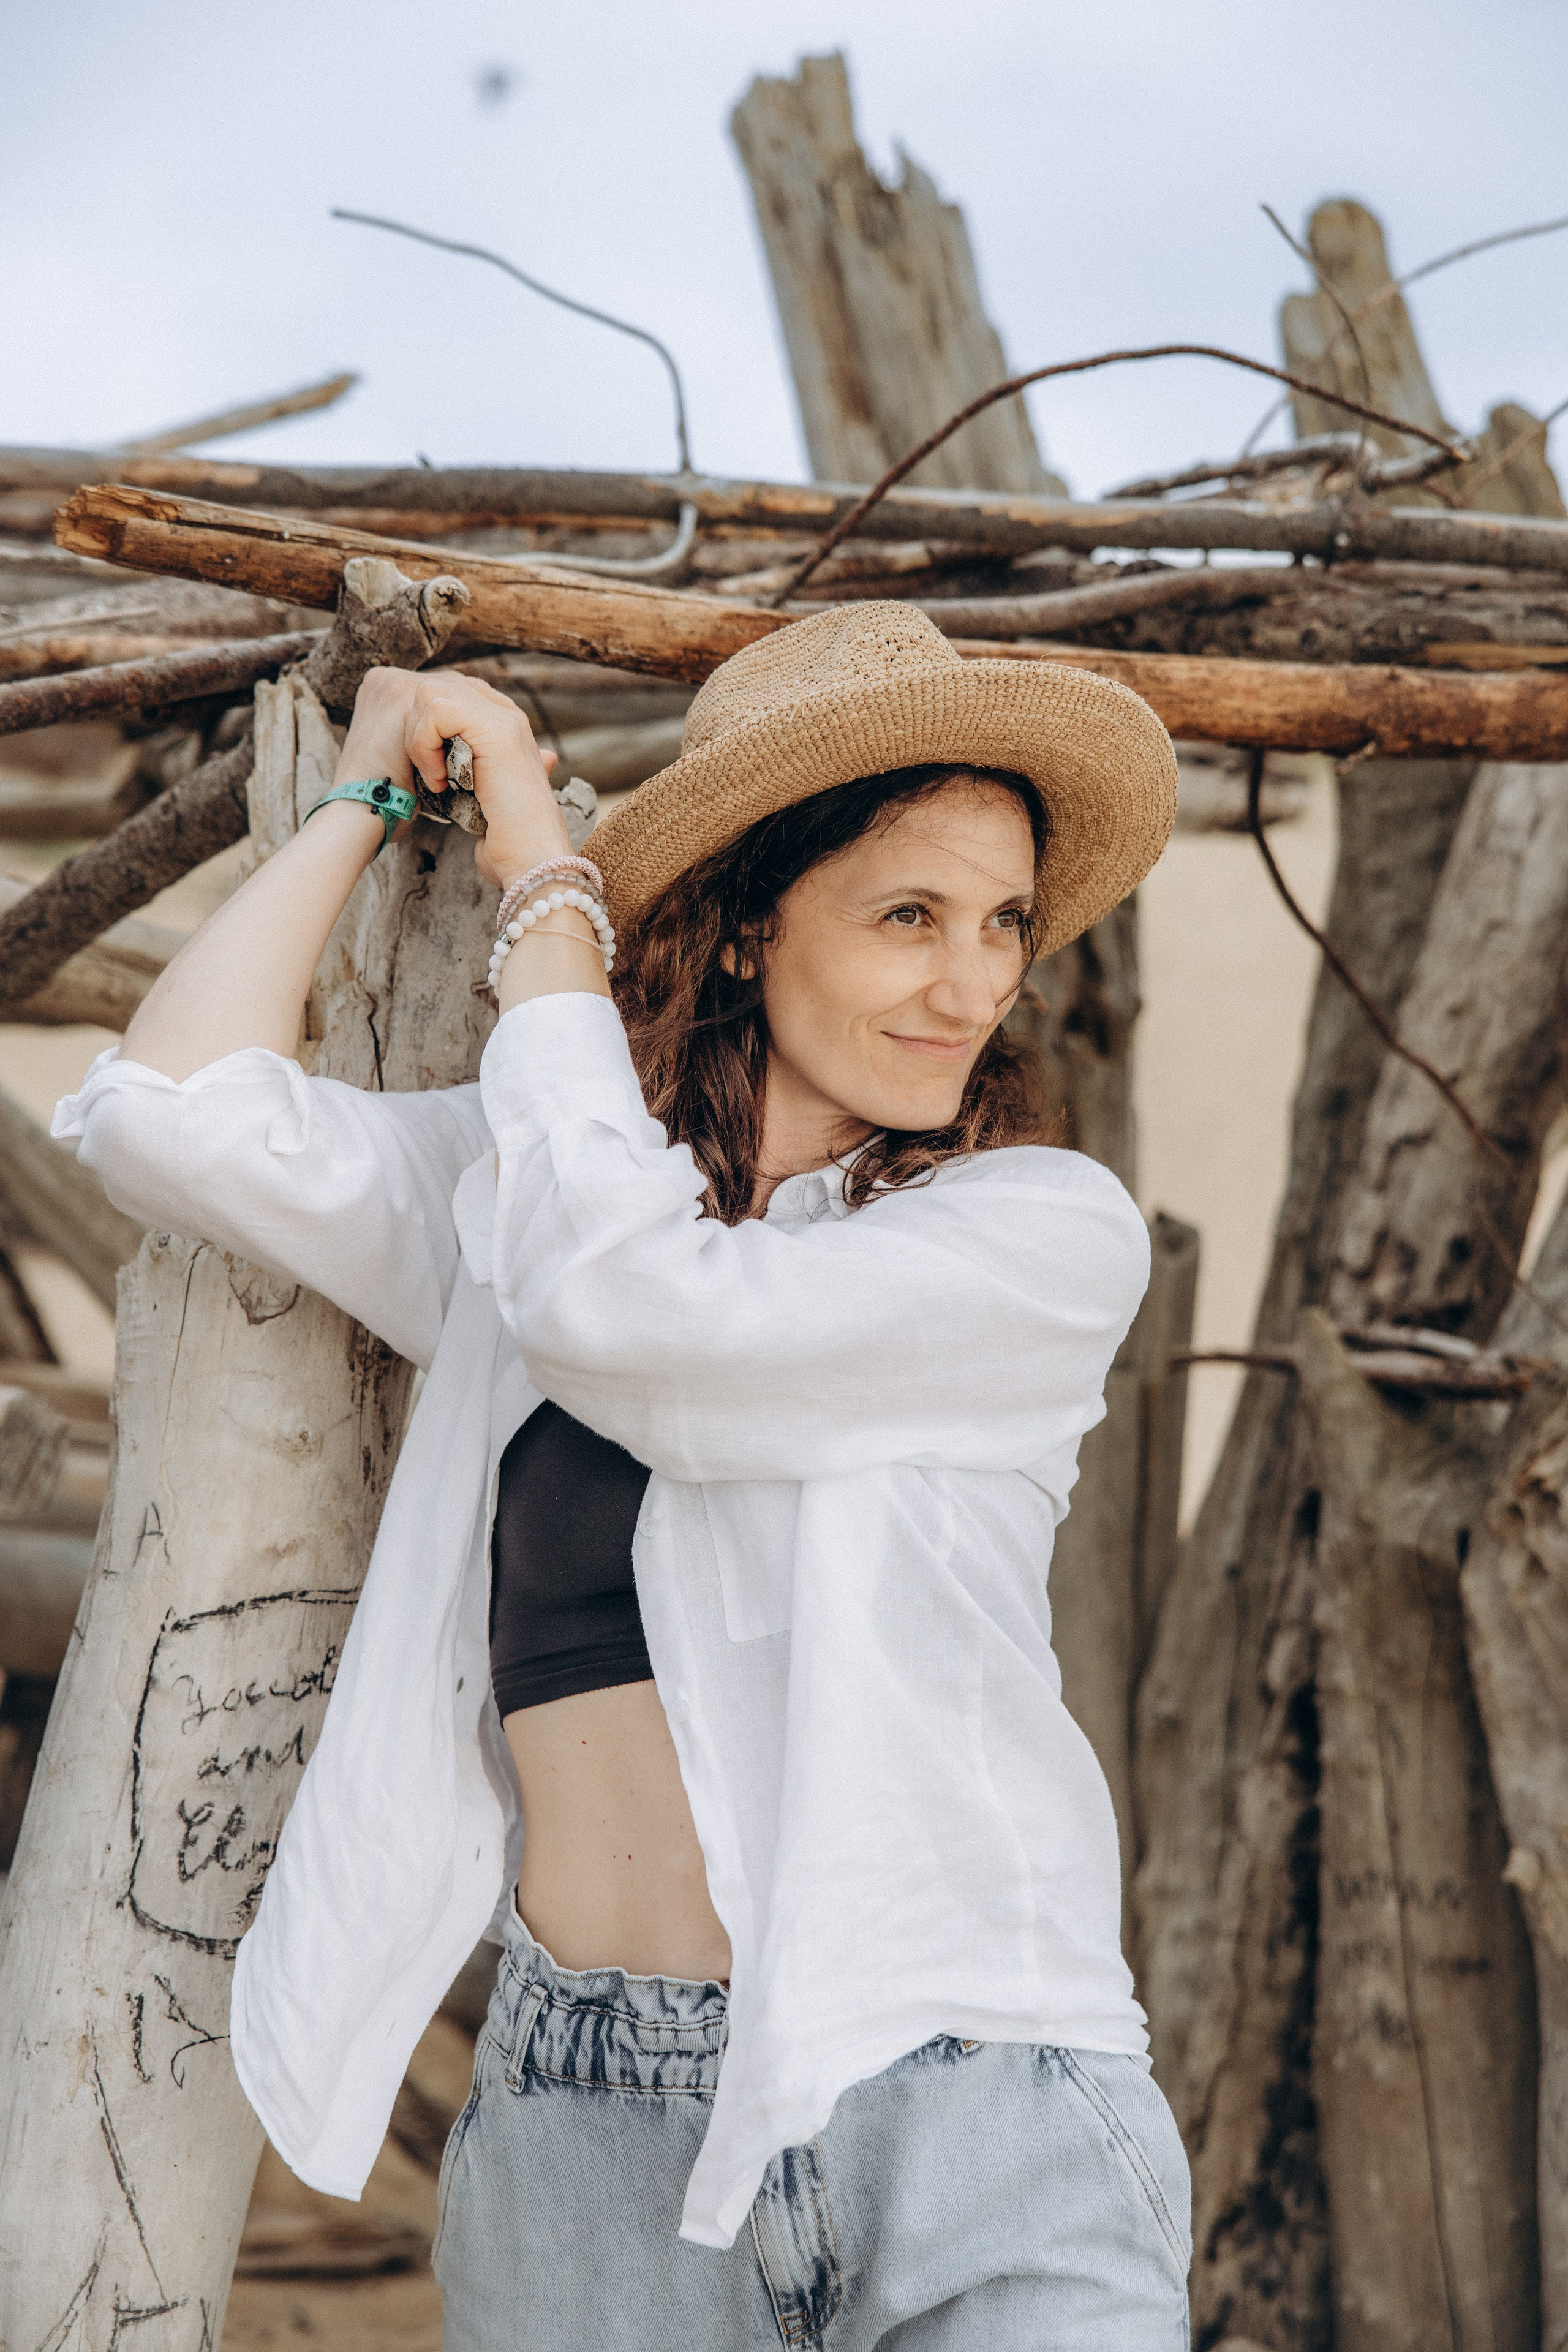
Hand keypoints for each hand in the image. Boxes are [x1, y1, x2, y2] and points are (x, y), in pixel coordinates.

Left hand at [334, 668, 572, 886]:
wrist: (532, 860)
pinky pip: (436, 711)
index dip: (425, 728)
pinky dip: (424, 745)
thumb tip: (435, 765)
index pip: (447, 696)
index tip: (430, 772)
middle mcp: (506, 715)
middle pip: (435, 688)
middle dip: (416, 729)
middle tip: (429, 774)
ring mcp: (504, 719)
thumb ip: (461, 768)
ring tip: (434, 778)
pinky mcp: (496, 731)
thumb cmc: (506, 840)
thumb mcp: (475, 795)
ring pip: (430, 692)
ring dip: (418, 737)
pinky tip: (439, 780)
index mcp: (502, 726)